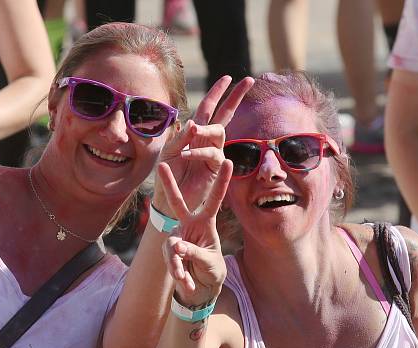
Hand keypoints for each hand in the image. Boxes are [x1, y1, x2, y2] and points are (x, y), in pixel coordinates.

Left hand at [155, 76, 253, 212]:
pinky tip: (185, 154)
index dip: (217, 92)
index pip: (208, 107)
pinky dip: (198, 152)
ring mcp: (214, 152)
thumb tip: (195, 122)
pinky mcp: (216, 167)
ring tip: (193, 133)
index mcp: (195, 131)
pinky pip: (212, 153)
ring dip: (206, 130)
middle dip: (236, 97)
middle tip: (249, 80)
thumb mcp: (169, 150)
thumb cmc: (168, 173)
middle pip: (225, 114)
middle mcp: (207, 139)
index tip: (228, 77)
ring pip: (218, 132)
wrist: (169, 198)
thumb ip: (182, 136)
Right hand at [159, 160, 232, 305]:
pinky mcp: (169, 251)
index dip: (221, 181)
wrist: (201, 287)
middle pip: (177, 202)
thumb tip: (176, 246)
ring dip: (177, 262)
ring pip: (172, 243)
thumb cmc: (211, 268)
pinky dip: (178, 273)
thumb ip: (194, 252)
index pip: (214, 199)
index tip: (228, 161)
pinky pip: (170, 259)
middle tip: (162, 165)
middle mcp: (190, 224)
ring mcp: (178, 236)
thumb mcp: (208, 261)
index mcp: (206, 222)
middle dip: (169, 184)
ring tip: (183, 276)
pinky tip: (187, 283)